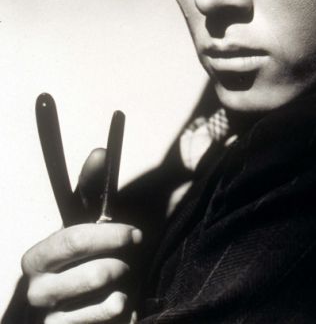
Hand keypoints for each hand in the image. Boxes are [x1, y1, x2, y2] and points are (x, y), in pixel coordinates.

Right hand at [21, 150, 142, 322]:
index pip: (72, 241)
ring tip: (122, 277)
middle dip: (118, 260)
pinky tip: (121, 300)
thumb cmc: (83, 258)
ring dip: (118, 282)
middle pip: (88, 272)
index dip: (109, 236)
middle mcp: (37, 289)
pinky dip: (116, 307)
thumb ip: (91, 187)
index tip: (135, 234)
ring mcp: (49, 316)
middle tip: (133, 254)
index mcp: (38, 256)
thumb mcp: (86, 221)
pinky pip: (97, 318)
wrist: (76, 307)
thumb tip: (100, 151)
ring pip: (95, 296)